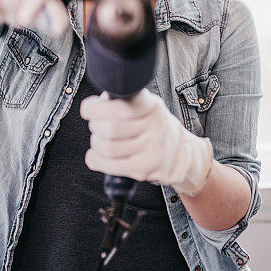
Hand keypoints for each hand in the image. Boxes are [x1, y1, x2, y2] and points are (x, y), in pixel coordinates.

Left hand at [80, 88, 213, 196]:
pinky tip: (94, 156)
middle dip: (95, 126)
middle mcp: (155, 127)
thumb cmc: (154, 127)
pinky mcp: (145, 169)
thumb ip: (124, 101)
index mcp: (152, 107)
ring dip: (96, 144)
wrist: (182, 154)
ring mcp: (151, 149)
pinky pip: (111, 166)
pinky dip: (96, 160)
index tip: (88, 109)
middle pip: (110, 128)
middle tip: (96, 126)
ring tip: (99, 141)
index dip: (96, 107)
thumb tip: (96, 105)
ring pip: (108, 147)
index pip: (120, 106)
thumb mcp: (147, 106)